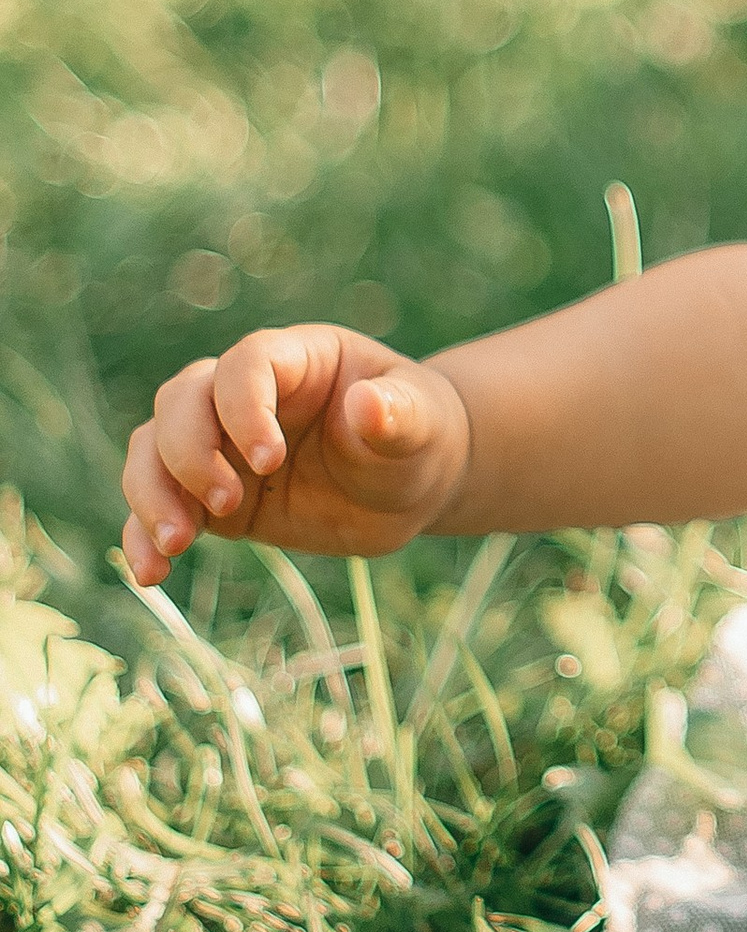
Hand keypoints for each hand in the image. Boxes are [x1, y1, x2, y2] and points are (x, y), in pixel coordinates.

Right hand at [122, 324, 470, 585]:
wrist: (406, 484)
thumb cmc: (414, 435)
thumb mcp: (419, 423)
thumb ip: (397, 413)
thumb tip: (368, 405)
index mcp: (295, 358)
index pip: (245, 364)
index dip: (243, 407)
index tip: (270, 461)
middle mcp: (243, 394)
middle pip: (181, 401)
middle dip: (188, 453)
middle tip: (227, 505)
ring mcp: (219, 444)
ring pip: (153, 449)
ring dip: (151, 494)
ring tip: (176, 544)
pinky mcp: (209, 496)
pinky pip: (158, 506)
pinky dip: (142, 536)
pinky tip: (151, 574)